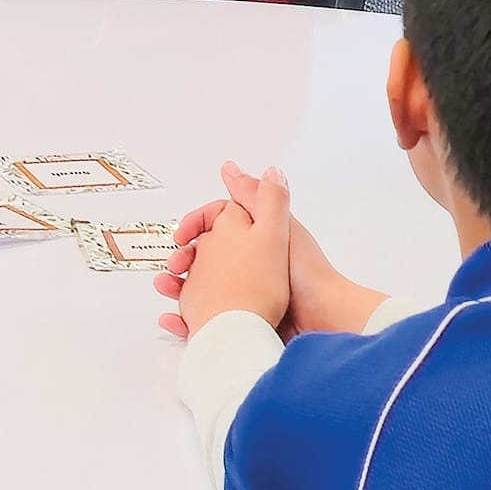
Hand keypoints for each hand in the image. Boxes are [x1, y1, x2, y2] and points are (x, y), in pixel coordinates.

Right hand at [154, 163, 387, 339]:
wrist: (323, 323)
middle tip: (174, 266)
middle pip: (204, 255)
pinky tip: (174, 317)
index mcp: (257, 240)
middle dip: (183, 258)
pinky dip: (185, 318)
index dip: (196, 226)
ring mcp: (244, 296)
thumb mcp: (277, 227)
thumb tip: (229, 166)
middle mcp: (249, 266)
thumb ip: (254, 195)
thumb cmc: (303, 273)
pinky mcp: (242, 324)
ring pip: (199, 287)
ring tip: (167, 289)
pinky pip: (206, 320)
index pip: (216, 224)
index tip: (182, 236)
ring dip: (178, 286)